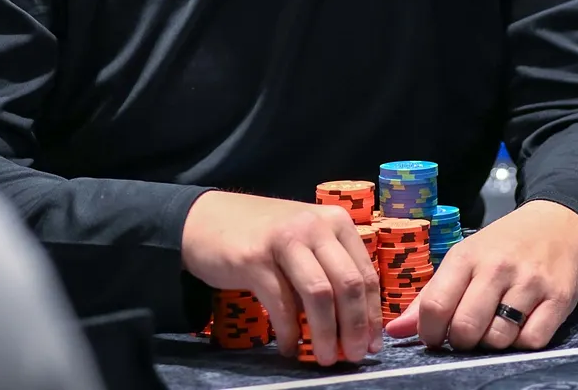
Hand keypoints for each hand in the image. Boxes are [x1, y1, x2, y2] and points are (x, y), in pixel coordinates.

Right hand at [181, 191, 380, 365]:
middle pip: (347, 284)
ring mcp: (284, 240)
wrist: (205, 219)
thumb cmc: (262, 235)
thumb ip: (330, 268)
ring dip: (325, 334)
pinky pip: (282, 304)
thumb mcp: (305, 240)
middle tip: (352, 356)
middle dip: (354, 327)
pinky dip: (289, 332)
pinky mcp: (255, 259)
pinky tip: (289, 347)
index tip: (373, 344)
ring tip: (324, 357)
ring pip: (319, 294)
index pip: (365, 274)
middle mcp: (314, 226)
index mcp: (335, 222)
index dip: (372, 314)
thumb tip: (355, 322)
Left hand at [384, 199, 577, 351]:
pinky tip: (520, 325)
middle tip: (468, 333)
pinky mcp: (559, 298)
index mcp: (466, 256)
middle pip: (466, 328)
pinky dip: (522, 342)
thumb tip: (395, 331)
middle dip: (462, 342)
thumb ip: (429, 297)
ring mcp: (530, 283)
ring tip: (495, 324)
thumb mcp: (463, 259)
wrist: (558, 226)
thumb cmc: (501, 247)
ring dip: (493, 342)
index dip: (429, 332)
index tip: (436, 336)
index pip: (435, 306)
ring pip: (499, 339)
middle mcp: (497, 268)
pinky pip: (532, 342)